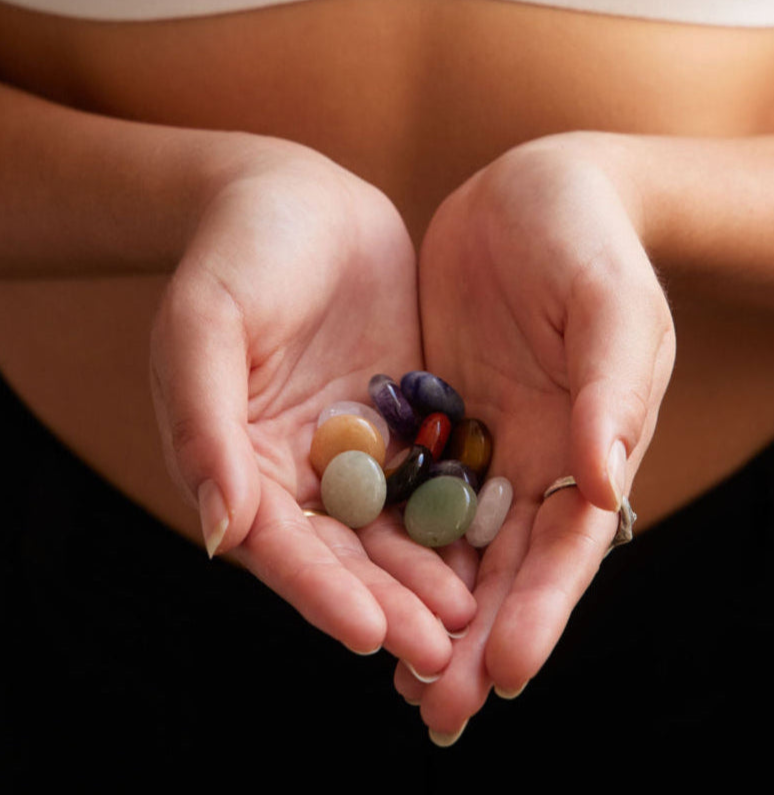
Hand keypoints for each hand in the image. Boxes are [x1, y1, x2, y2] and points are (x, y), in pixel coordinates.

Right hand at [150, 138, 474, 673]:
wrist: (296, 196)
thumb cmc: (234, 254)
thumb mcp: (205, 326)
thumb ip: (205, 426)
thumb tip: (218, 533)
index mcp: (238, 460)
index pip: (278, 544)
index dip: (319, 591)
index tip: (367, 633)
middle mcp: (296, 468)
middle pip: (343, 551)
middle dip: (388, 602)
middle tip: (439, 650)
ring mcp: (354, 446)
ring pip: (394, 524)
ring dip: (429, 572)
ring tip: (474, 618)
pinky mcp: (401, 418)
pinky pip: (432, 472)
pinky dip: (458, 510)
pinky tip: (496, 542)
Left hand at [403, 135, 675, 738]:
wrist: (533, 190)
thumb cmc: (589, 240)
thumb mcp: (611, 303)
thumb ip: (613, 388)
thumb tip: (606, 481)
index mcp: (587, 443)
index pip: (565, 544)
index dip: (540, 608)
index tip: (503, 671)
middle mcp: (531, 456)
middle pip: (504, 563)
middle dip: (475, 636)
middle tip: (436, 708)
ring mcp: (477, 439)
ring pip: (449, 538)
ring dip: (426, 605)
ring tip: (393, 673)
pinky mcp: (430, 412)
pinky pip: (403, 481)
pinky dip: (385, 534)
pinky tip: (354, 577)